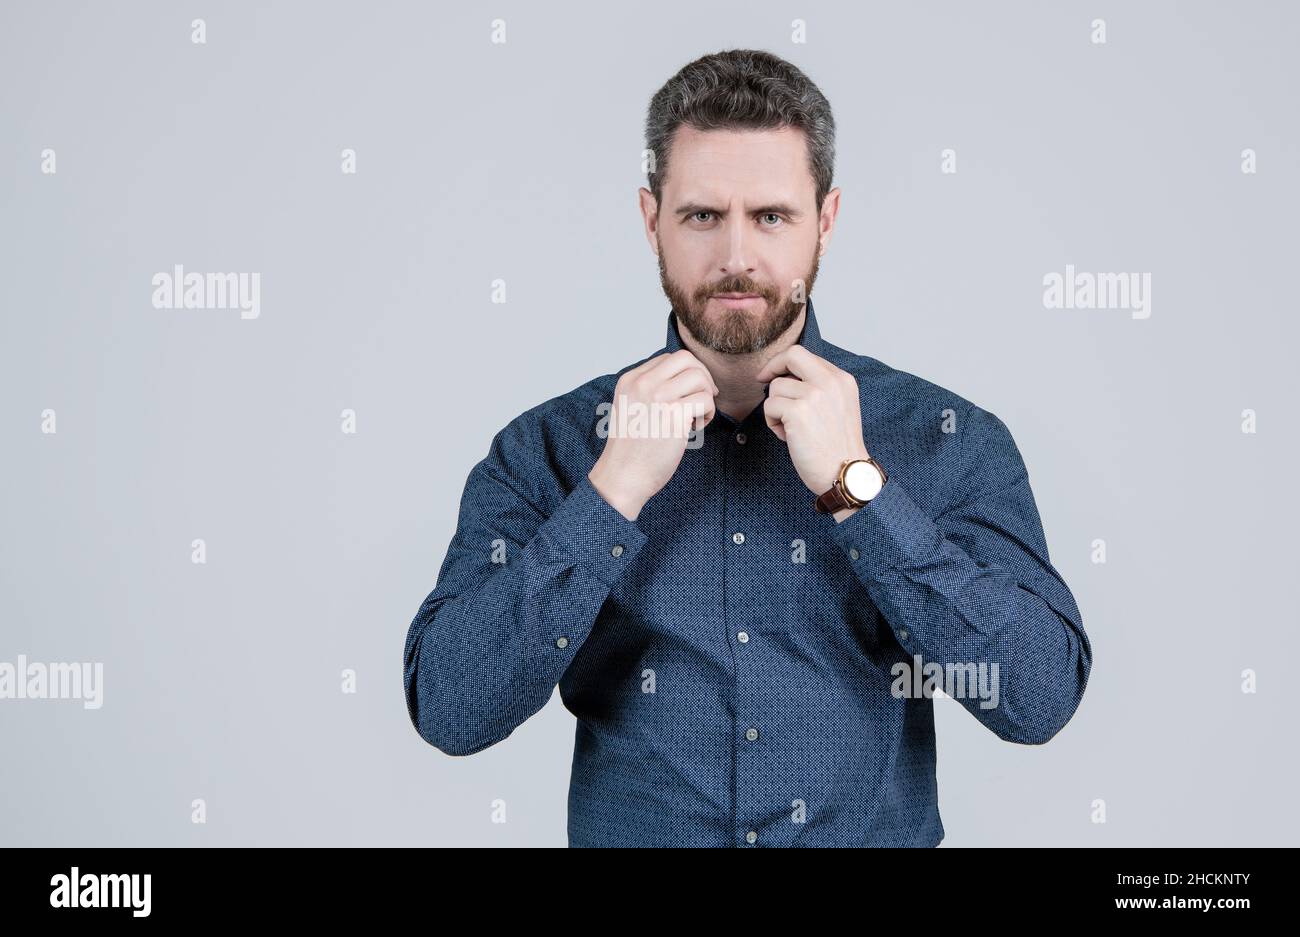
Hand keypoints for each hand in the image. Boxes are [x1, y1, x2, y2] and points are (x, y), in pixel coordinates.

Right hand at [589, 350, 717, 520]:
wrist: (623, 476)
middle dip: (702, 377)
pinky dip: (707, 414)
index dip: (686, 374)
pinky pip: (705, 400)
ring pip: (699, 378)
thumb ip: (649, 389)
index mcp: (630, 380)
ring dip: (706, 397)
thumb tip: (685, 378)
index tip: (688, 394)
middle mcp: (643, 384)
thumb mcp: (631, 407)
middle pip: (686, 359)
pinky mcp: (673, 416)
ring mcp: (658, 398)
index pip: (669, 358)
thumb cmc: (631, 448)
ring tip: (695, 418)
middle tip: (702, 399)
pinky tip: (694, 429)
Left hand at [754, 345, 871, 499]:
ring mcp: (814, 395)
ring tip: (790, 429)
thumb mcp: (839, 406)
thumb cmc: (838, 447)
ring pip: (776, 388)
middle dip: (772, 366)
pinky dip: (772, 423)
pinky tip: (787, 436)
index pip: (806, 355)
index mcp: (842, 379)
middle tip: (762, 380)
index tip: (774, 374)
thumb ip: (820, 388)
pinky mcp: (798, 412)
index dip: (785, 364)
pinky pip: (770, 406)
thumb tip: (786, 376)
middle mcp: (830, 382)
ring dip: (775, 409)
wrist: (846, 473)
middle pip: (792, 355)